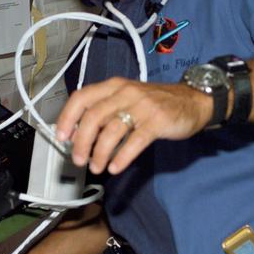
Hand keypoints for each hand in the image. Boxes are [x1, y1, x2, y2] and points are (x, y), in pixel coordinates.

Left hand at [55, 76, 210, 175]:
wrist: (192, 100)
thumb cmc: (155, 103)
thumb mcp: (126, 100)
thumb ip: (103, 112)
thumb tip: (76, 135)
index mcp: (113, 86)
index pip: (82, 97)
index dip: (67, 117)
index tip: (61, 136)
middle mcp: (125, 93)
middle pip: (94, 116)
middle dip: (81, 141)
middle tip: (78, 159)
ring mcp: (142, 106)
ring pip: (112, 130)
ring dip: (100, 153)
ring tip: (97, 167)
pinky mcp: (157, 121)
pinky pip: (134, 141)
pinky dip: (122, 157)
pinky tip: (115, 167)